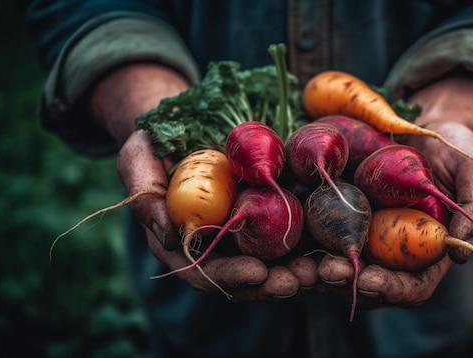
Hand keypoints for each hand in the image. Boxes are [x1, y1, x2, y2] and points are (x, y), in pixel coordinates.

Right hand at [92, 63, 317, 301]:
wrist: (180, 126)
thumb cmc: (152, 145)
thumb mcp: (138, 162)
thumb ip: (148, 200)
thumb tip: (171, 237)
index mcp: (184, 246)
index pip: (207, 274)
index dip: (232, 277)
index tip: (259, 273)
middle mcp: (217, 247)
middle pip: (249, 278)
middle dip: (276, 282)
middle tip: (303, 279)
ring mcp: (245, 233)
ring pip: (276, 262)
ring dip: (302, 270)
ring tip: (325, 269)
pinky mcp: (268, 214)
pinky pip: (293, 232)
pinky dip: (313, 240)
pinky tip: (335, 240)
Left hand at [317, 75, 472, 308]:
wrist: (425, 128)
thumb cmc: (458, 151)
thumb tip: (460, 254)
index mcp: (429, 254)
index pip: (412, 287)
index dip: (391, 290)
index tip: (368, 281)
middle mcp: (394, 253)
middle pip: (369, 282)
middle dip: (346, 283)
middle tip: (325, 272)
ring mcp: (365, 235)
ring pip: (340, 264)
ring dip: (319, 269)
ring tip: (301, 265)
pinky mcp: (341, 215)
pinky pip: (322, 232)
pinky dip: (305, 239)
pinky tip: (287, 235)